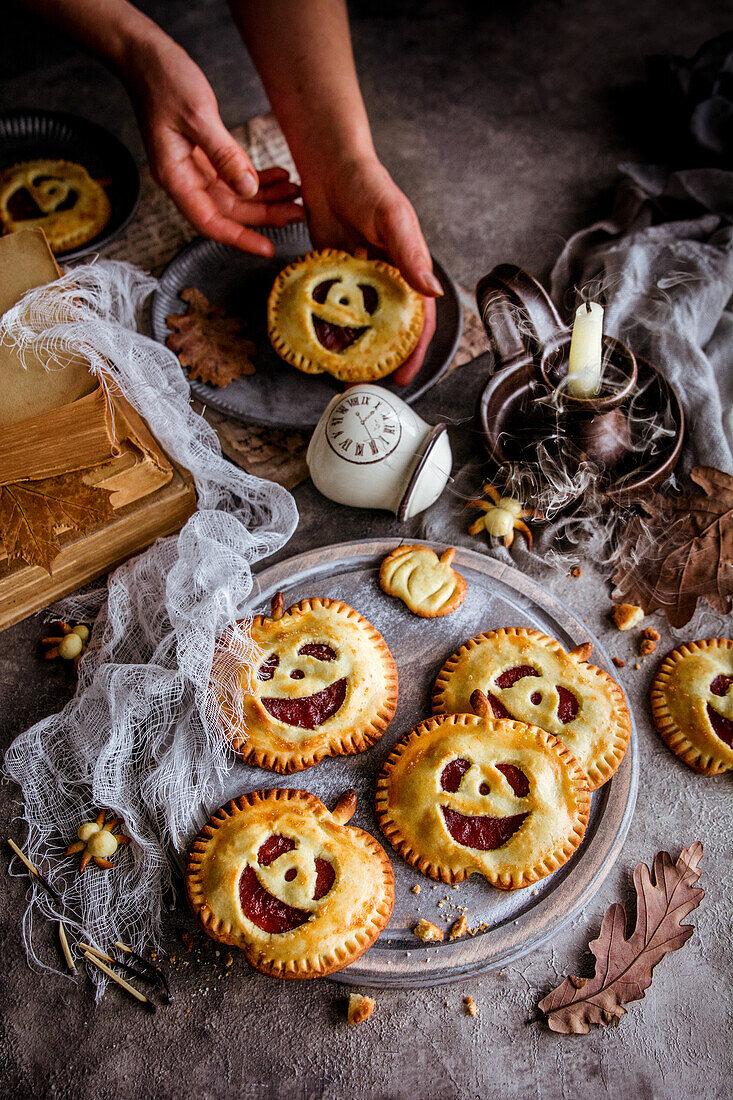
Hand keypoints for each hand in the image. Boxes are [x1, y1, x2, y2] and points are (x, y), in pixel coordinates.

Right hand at [125, 38, 304, 254]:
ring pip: (236, 196)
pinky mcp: (205, 154)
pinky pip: (234, 176)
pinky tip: (280, 176)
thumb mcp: (198, 116)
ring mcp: (195, 168)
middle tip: (298, 214)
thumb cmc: (163, 80)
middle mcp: (186, 179)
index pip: (210, 222)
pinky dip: (258, 178)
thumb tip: (249, 189)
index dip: (240, 239)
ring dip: (266, 197)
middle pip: (230, 211)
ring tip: (296, 194)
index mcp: (175, 177)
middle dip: (265, 216)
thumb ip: (225, 155)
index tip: (268, 249)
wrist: (144, 55)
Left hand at [300, 155, 439, 383]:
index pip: (418, 320)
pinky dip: (329, 328)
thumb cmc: (367, 184)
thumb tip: (434, 292)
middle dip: (382, 359)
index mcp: (408, 270)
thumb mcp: (393, 218)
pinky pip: (333, 309)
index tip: (403, 376)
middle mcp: (386, 279)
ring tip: (342, 374)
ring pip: (360, 323)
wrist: (328, 165)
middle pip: (389, 329)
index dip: (413, 351)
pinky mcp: (334, 275)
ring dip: (354, 349)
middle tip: (368, 385)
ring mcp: (359, 280)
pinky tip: (320, 346)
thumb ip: (411, 255)